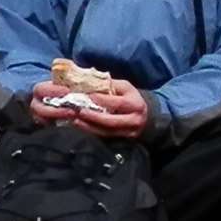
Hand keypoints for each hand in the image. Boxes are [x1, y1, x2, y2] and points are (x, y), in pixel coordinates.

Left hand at [31, 81, 150, 133]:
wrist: (146, 116)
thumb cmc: (130, 97)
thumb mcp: (124, 87)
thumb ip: (108, 85)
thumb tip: (87, 80)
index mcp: (135, 104)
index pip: (116, 103)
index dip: (101, 100)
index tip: (86, 97)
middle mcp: (134, 120)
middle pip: (111, 121)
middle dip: (93, 117)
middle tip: (78, 112)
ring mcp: (129, 133)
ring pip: (106, 132)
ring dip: (89, 127)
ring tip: (74, 121)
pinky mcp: (123, 140)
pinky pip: (105, 137)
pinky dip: (91, 132)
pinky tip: (81, 127)